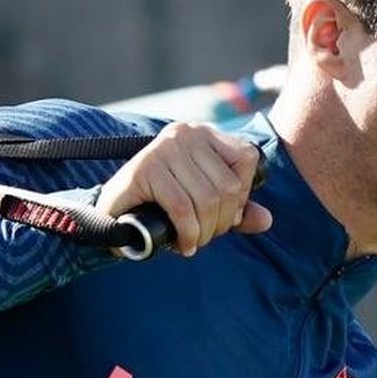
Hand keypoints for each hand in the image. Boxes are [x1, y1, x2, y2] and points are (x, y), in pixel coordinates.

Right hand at [96, 122, 272, 255]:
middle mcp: (185, 133)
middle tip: (206, 238)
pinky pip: (182, 207)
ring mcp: (163, 148)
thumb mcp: (203, 205)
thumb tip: (266, 220)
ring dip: (204, 231)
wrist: (110, 213)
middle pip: (227, 186)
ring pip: (206, 199)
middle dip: (221, 222)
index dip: (240, 197)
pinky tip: (182, 244)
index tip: (223, 217)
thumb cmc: (160, 206)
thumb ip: (235, 210)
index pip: (245, 160)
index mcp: (203, 133)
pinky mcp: (144, 168)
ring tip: (193, 242)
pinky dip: (187, 232)